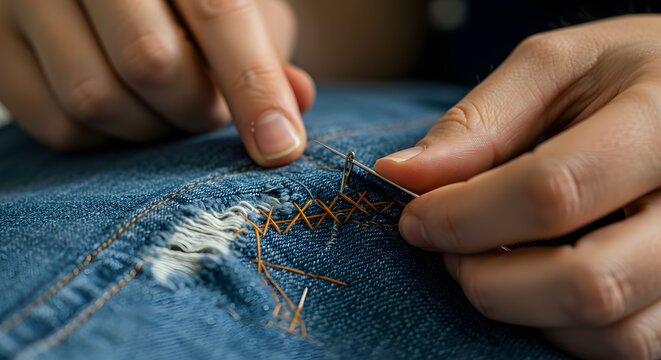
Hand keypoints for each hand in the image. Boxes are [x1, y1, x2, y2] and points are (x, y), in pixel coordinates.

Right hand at [0, 0, 314, 166]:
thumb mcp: (235, 2)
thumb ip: (264, 46)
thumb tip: (296, 100)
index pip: (217, 13)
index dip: (254, 87)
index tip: (280, 148)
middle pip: (151, 63)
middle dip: (196, 109)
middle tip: (209, 109)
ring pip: (95, 99)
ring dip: (150, 129)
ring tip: (166, 109)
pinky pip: (54, 125)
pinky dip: (103, 140)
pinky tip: (123, 113)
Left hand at [376, 15, 660, 358]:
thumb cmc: (623, 74)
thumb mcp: (556, 66)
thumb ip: (480, 121)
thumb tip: (400, 174)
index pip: (553, 190)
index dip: (465, 215)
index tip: (415, 219)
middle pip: (588, 282)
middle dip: (489, 281)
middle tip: (449, 252)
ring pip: (613, 331)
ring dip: (524, 311)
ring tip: (489, 264)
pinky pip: (628, 345)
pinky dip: (562, 328)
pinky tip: (535, 282)